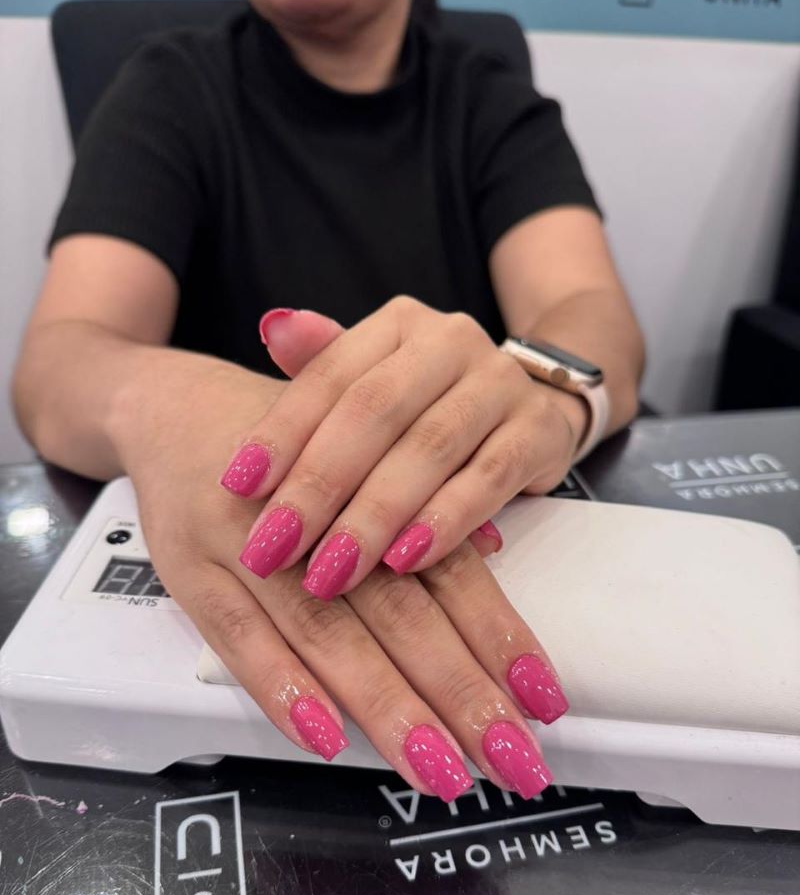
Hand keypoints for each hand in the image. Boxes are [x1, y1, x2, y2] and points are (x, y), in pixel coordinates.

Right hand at [117, 359, 567, 802]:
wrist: (176, 407)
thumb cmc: (291, 451)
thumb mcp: (358, 456)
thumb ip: (421, 505)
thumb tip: (496, 547)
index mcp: (373, 488)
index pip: (448, 571)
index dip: (498, 636)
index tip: (542, 698)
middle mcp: (317, 521)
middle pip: (399, 612)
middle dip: (459, 692)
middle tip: (511, 759)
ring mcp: (249, 549)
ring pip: (327, 634)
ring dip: (386, 707)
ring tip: (438, 770)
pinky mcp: (192, 576)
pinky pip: (237, 641)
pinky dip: (282, 690)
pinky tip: (327, 738)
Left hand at [220, 298, 587, 597]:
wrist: (533, 407)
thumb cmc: (428, 407)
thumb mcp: (373, 384)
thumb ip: (321, 368)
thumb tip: (273, 326)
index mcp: (397, 324)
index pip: (330, 375)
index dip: (282, 432)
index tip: (236, 488)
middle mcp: (450, 340)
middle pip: (374, 413)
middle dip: (318, 487)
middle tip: (272, 549)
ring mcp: (500, 382)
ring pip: (429, 450)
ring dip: (374, 516)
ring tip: (331, 570)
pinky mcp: (539, 430)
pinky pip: (490, 479)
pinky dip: (445, 522)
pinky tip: (405, 562)